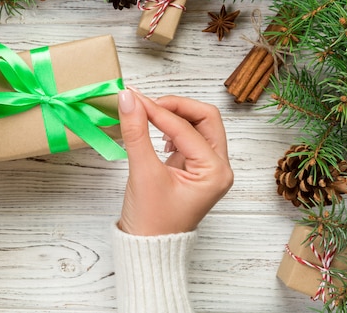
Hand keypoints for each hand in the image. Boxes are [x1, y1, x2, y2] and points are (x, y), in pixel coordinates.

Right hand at [117, 90, 233, 235]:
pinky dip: (171, 127)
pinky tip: (154, 132)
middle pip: (205, 118)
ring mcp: (207, 167)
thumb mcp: (142, 172)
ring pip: (198, 125)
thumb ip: (136, 132)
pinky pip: (187, 137)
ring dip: (174, 115)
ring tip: (147, 115)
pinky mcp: (192, 168)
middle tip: (146, 103)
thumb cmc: (151, 221)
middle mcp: (218, 167)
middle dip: (176, 106)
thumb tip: (128, 99)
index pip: (186, 127)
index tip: (132, 99)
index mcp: (215, 171)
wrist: (147, 248)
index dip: (157, 110)